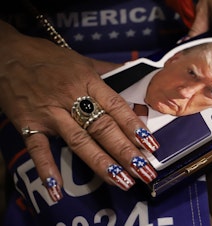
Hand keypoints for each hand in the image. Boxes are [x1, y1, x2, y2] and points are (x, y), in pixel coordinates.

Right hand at [0, 21, 158, 199]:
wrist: (8, 55)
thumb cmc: (49, 58)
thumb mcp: (83, 60)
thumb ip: (109, 70)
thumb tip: (136, 74)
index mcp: (88, 82)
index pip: (116, 107)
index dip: (135, 126)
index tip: (151, 144)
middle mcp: (72, 98)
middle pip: (103, 128)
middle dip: (126, 152)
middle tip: (144, 171)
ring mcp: (50, 112)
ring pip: (79, 141)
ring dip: (101, 163)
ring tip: (121, 181)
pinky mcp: (29, 123)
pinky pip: (38, 148)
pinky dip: (46, 168)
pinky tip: (56, 190)